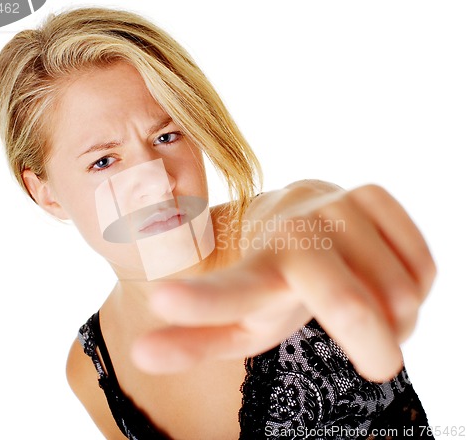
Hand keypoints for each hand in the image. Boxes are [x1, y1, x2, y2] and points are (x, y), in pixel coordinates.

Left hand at [131, 183, 435, 381]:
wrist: (299, 225)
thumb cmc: (269, 282)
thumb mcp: (235, 320)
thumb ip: (193, 339)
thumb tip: (140, 356)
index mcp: (252, 265)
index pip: (227, 289)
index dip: (198, 301)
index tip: (162, 300)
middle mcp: (292, 227)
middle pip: (344, 302)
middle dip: (371, 345)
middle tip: (377, 361)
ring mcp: (335, 204)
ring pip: (399, 292)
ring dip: (393, 319)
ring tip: (366, 307)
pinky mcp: (372, 195)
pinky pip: (421, 266)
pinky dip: (413, 289)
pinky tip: (383, 278)